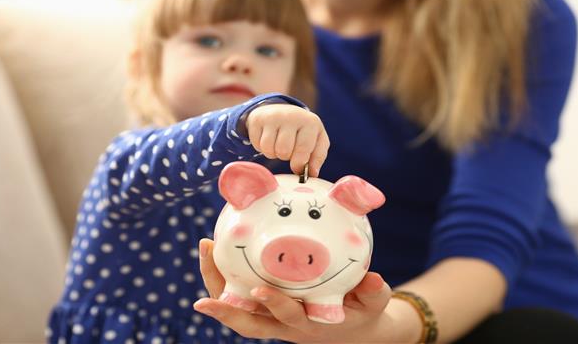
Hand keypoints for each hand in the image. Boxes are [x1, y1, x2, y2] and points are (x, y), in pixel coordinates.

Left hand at [195, 238, 398, 342]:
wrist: (351, 329)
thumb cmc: (362, 311)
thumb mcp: (374, 303)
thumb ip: (373, 291)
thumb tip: (373, 278)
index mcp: (309, 324)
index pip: (288, 317)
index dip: (274, 306)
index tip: (261, 289)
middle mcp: (284, 326)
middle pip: (248, 323)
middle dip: (224, 310)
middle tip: (203, 293)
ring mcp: (271, 319)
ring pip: (236, 309)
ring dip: (216, 285)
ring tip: (206, 249)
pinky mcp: (264, 310)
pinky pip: (237, 295)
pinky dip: (223, 276)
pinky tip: (216, 249)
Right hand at [245, 103, 329, 176]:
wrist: (283, 112)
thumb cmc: (302, 131)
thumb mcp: (316, 140)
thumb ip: (317, 157)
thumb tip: (312, 174)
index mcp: (310, 122)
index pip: (303, 148)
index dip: (299, 163)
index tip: (297, 169)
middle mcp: (292, 116)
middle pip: (284, 150)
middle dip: (285, 157)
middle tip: (288, 151)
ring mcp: (273, 116)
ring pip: (269, 148)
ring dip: (273, 154)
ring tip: (278, 145)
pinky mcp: (258, 119)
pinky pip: (257, 144)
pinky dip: (262, 148)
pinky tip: (269, 140)